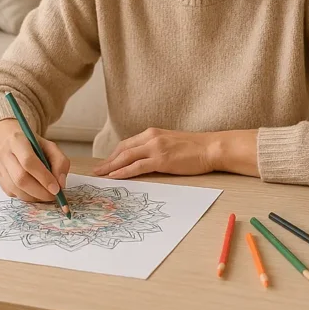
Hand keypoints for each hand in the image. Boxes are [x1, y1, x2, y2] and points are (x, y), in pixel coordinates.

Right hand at [0, 119, 69, 202]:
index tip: (56, 189)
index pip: (28, 161)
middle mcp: (4, 152)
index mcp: (17, 140)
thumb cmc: (36, 146)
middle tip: (53, 196)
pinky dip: (26, 196)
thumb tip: (60, 184)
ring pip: (15, 188)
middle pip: (20, 177)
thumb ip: (60, 163)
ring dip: (33, 196)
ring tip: (46, 195)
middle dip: (39, 191)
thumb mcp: (51, 148)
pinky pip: (11, 193)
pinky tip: (35, 192)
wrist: (17, 144)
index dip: (43, 177)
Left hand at [92, 128, 215, 178]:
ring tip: (100, 175)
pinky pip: (137, 166)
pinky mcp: (161, 159)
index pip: (127, 143)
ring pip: (126, 157)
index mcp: (152, 133)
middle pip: (123, 149)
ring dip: (111, 167)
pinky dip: (124, 171)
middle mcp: (151, 137)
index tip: (105, 163)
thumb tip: (145, 159)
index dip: (114, 154)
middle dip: (108, 161)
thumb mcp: (171, 143)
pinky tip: (115, 176)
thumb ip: (157, 147)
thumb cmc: (195, 148)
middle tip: (97, 171)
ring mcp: (156, 148)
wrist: (211, 148)